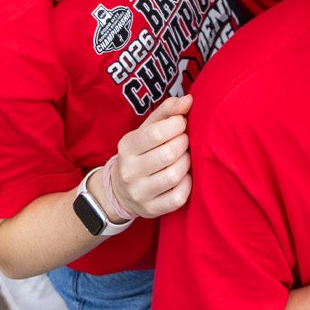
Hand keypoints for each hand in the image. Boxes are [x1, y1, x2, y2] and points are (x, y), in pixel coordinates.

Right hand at [109, 95, 193, 219]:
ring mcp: (139, 193)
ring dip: (186, 163)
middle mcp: (129, 171)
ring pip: (174, 176)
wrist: (120, 190)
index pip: (156, 133)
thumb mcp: (147, 129)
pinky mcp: (151, 210)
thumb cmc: (141, 152)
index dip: (177, 125)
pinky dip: (187, 184)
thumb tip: (189, 100)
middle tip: (185, 141)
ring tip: (185, 157)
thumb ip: (168, 111)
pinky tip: (185, 176)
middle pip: (168, 154)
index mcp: (127, 147)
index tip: (181, 124)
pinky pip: (178, 198)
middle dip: (184, 143)